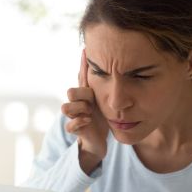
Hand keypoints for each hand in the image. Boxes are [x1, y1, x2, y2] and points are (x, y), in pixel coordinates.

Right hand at [62, 49, 108, 174]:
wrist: (98, 140)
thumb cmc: (102, 118)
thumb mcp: (107, 102)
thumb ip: (112, 88)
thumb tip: (126, 71)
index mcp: (87, 94)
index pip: (82, 77)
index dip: (83, 65)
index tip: (86, 51)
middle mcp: (79, 103)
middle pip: (71, 92)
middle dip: (80, 94)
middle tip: (91, 100)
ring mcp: (76, 116)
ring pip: (65, 108)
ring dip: (78, 109)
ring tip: (89, 112)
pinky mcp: (76, 129)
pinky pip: (70, 125)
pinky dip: (79, 122)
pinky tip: (88, 121)